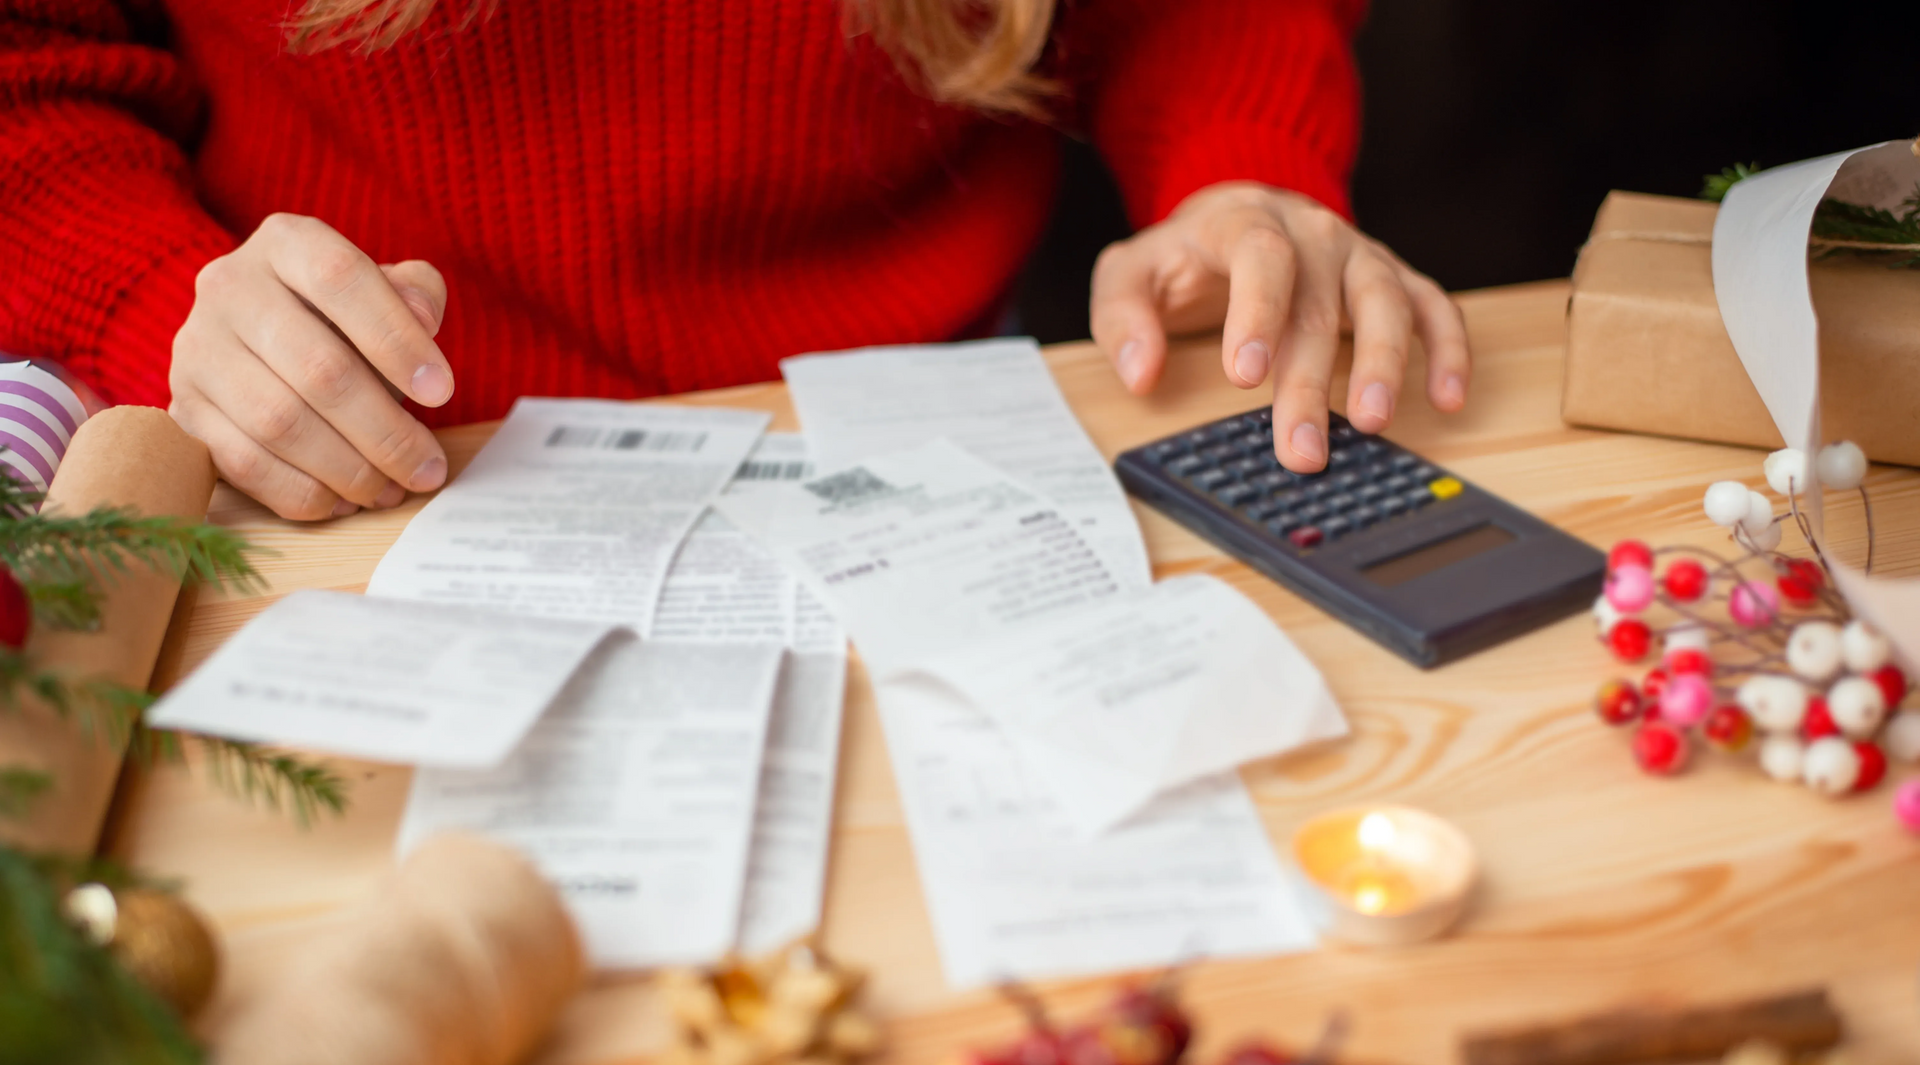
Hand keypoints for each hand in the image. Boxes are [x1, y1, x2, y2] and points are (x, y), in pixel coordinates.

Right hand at [169, 214, 455, 519]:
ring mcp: (197, 349)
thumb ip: (415, 293)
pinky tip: (343, 501)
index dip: (396, 339)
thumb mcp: (385, 290)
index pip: (341, 279)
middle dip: (385, 431)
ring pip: (279, 422)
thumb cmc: (341, 317)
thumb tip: (423, 318)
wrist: (256, 341)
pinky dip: (301, 492)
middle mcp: (229, 287)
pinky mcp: (182, 408)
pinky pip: (242, 463)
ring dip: (347, 469)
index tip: (442, 393)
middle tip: (427, 468)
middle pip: (317, 367)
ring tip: (390, 490)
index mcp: (286, 243)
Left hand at [1091, 182, 1469, 472]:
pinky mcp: (1391, 275)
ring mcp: (1357, 253)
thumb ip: (1123, 317)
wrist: (1236, 214)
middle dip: (1310, 382)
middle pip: (1318, 303)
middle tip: (1301, 448)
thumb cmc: (1184, 256)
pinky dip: (1448, 347)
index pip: (1258, 256)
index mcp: (1242, 221)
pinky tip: (1448, 396)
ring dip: (1385, 364)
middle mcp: (1310, 232)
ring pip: (1384, 301)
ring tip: (1374, 422)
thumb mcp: (1129, 274)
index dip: (1256, 312)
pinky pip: (1432, 306)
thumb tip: (1139, 371)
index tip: (1244, 374)